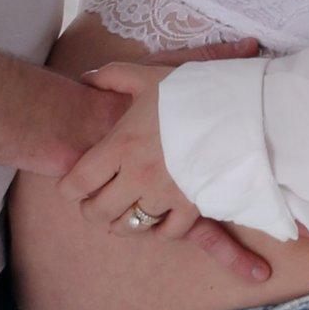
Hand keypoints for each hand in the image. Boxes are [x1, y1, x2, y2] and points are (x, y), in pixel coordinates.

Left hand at [59, 59, 270, 281]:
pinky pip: (167, 233)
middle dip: (90, 211)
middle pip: (98, 211)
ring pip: (129, 226)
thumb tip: (87, 78)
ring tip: (121, 214)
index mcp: (121, 145)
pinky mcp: (192, 206)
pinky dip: (158, 231)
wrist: (240, 110)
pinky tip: (155, 221)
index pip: (78, 182)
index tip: (71, 188)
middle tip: (94, 204)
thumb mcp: (149, 76)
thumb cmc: (191, 92)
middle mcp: (138, 175)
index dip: (68, 190)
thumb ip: (114, 76)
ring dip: (120, 224)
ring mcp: (165, 195)